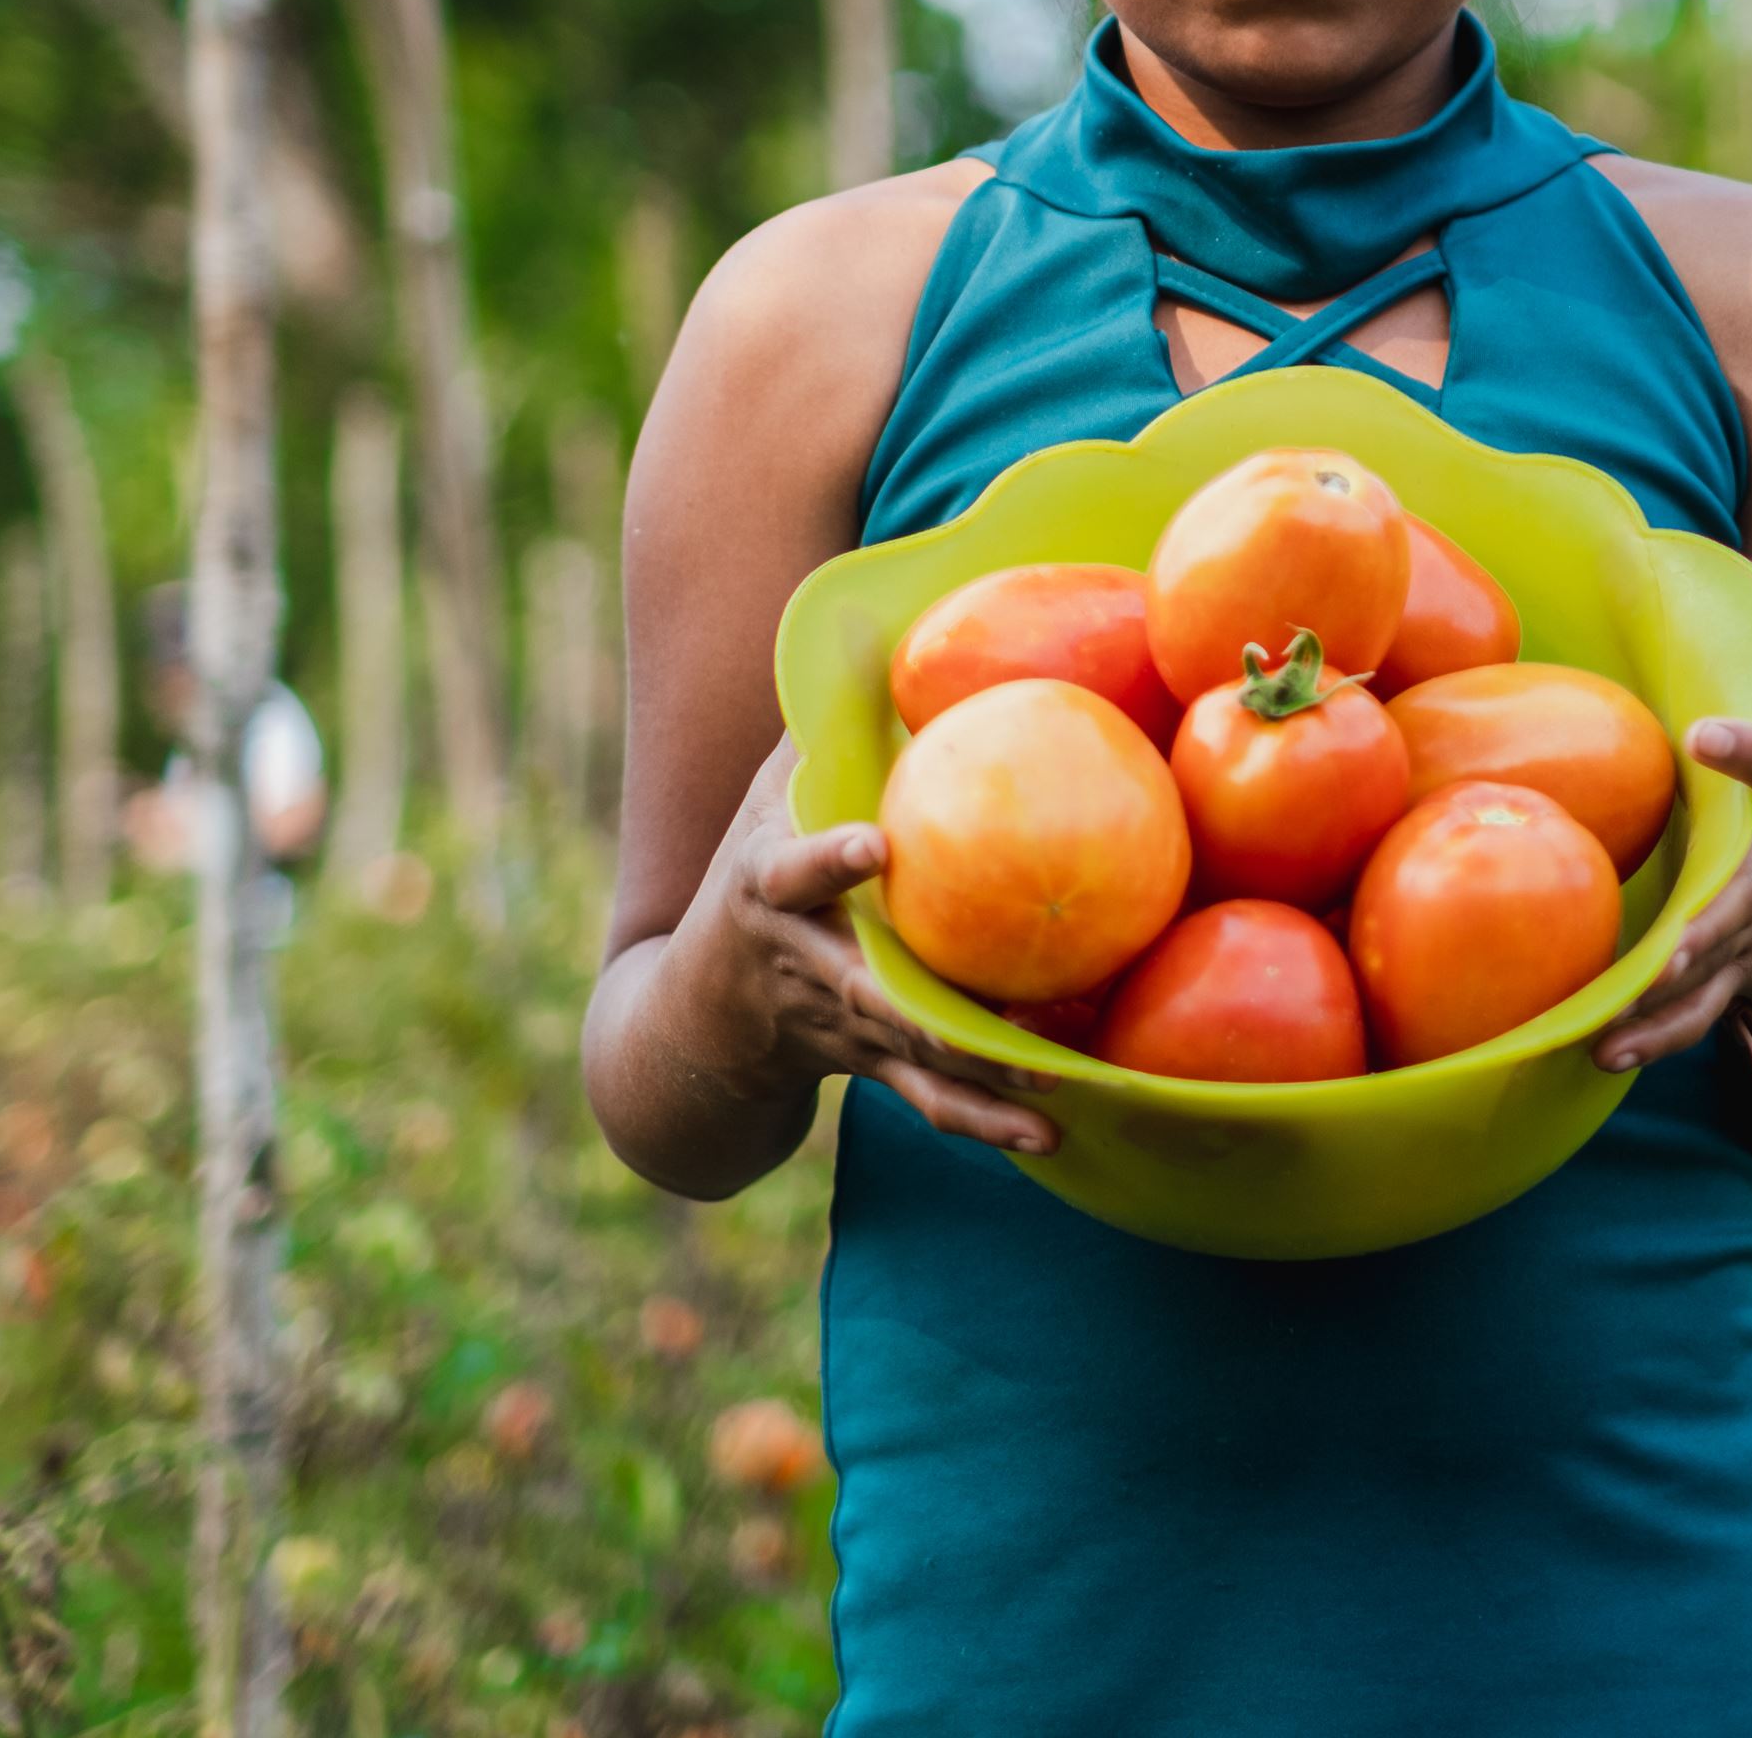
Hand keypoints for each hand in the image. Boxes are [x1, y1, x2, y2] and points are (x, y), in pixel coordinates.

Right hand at [671, 740, 1060, 1156]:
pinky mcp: (872, 1069)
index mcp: (770, 893)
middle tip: (1006, 1011)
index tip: (869, 845)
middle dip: (930, 1009)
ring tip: (1054, 1090)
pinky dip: (989, 1120)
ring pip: (913, 1061)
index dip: (827, 860)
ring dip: (984, 1080)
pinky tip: (1053, 1131)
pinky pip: (932, 1101)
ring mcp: (840, 1028)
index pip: (793, 873)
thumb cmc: (747, 880)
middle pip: (869, 991)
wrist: (697, 1025)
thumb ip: (816, 727)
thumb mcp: (763, 800)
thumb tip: (885, 620)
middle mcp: (805, 967)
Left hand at [1589, 717, 1751, 1075]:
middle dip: (1711, 927)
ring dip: (1665, 1002)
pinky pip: (1696, 1015)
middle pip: (1747, 897)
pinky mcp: (1733, 980)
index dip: (1749, 748)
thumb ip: (1692, 727)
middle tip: (1676, 946)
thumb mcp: (1744, 763)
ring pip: (1714, 972)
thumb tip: (1564, 657)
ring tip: (1613, 1028)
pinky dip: (1651, 1038)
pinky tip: (1602, 1052)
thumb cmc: (1750, 810)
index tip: (1703, 734)